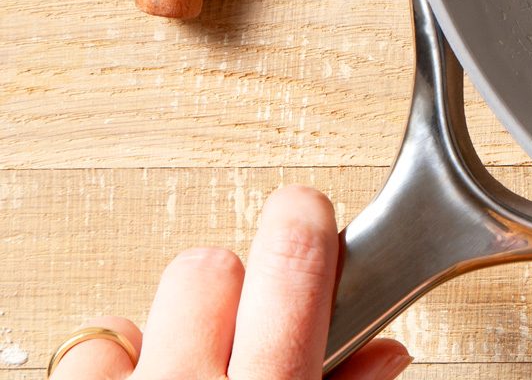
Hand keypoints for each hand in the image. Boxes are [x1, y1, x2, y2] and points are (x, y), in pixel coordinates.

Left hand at [51, 186, 408, 379]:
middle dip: (245, 282)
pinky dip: (127, 353)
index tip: (313, 214)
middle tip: (261, 309)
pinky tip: (154, 378)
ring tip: (207, 360)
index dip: (307, 225)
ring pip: (157, 296)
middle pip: (213, 266)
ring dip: (189, 318)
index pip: (293, 264)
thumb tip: (385, 350)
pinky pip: (99, 340)